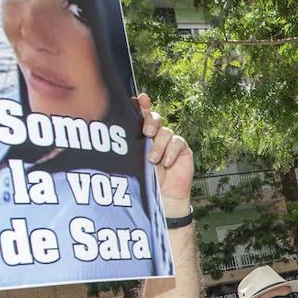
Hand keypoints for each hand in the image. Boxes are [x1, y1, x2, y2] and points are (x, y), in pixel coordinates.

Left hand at [137, 94, 192, 210]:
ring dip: (159, 145)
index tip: (139, 99)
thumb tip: (115, 133)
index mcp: (140, 135)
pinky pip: (178, 142)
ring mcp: (169, 141)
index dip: (140, 104)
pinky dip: (171, 151)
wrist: (162, 198)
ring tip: (153, 161)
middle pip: (154, 118)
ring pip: (165, 132)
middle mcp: (155, 135)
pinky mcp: (182, 149)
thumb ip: (129, 145)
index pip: (140, 115)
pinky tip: (166, 163)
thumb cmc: (145, 181)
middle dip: (150, 121)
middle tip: (147, 133)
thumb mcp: (133, 162)